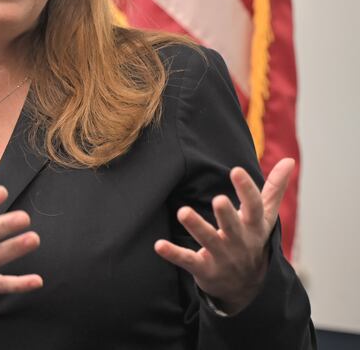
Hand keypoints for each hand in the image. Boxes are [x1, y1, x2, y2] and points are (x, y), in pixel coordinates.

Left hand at [154, 158, 295, 313]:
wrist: (247, 288)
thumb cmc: (252, 241)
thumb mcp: (265, 217)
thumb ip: (274, 189)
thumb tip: (289, 160)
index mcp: (254, 227)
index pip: (254, 207)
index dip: (247, 189)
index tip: (236, 170)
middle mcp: (239, 242)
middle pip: (233, 227)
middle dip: (226, 214)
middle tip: (218, 199)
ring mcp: (222, 256)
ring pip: (209, 241)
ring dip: (196, 227)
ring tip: (183, 212)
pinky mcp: (204, 270)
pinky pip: (188, 261)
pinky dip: (174, 254)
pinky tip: (159, 245)